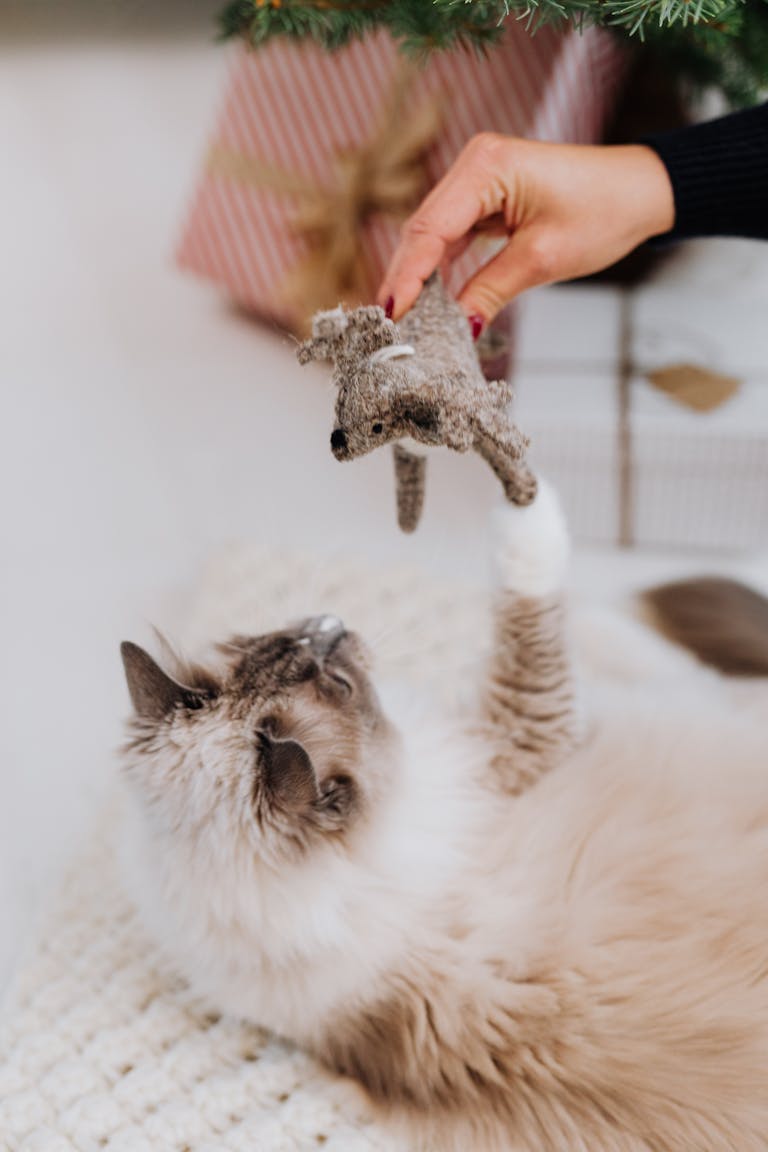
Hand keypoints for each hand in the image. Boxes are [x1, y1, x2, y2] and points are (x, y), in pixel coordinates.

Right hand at [378, 134, 674, 331]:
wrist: (640, 191)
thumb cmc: (603, 211)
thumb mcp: (543, 260)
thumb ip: (490, 292)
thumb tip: (456, 331)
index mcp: (486, 166)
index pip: (431, 229)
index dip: (407, 276)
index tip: (391, 316)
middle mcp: (474, 164)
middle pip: (422, 230)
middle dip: (404, 279)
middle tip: (386, 327)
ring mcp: (476, 179)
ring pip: (432, 236)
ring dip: (417, 277)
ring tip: (400, 320)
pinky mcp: (484, 196)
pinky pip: (451, 237)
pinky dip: (439, 269)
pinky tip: (426, 301)